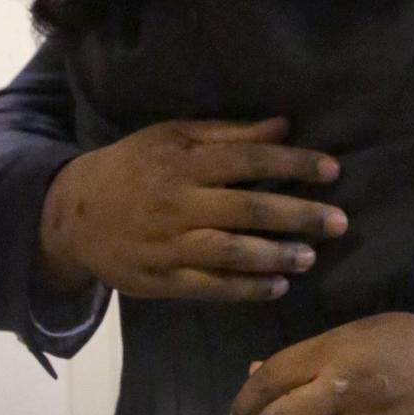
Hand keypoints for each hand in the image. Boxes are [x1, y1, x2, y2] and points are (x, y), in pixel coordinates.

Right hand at [37, 117, 346, 301]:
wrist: (73, 213)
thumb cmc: (136, 165)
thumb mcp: (174, 135)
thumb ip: (229, 133)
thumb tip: (285, 125)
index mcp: (186, 162)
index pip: (249, 160)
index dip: (293, 164)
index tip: (333, 170)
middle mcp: (179, 203)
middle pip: (247, 209)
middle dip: (298, 216)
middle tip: (339, 221)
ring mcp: (169, 245)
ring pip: (230, 252)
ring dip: (275, 256)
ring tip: (312, 257)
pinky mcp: (161, 280)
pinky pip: (209, 286)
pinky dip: (245, 289)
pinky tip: (278, 287)